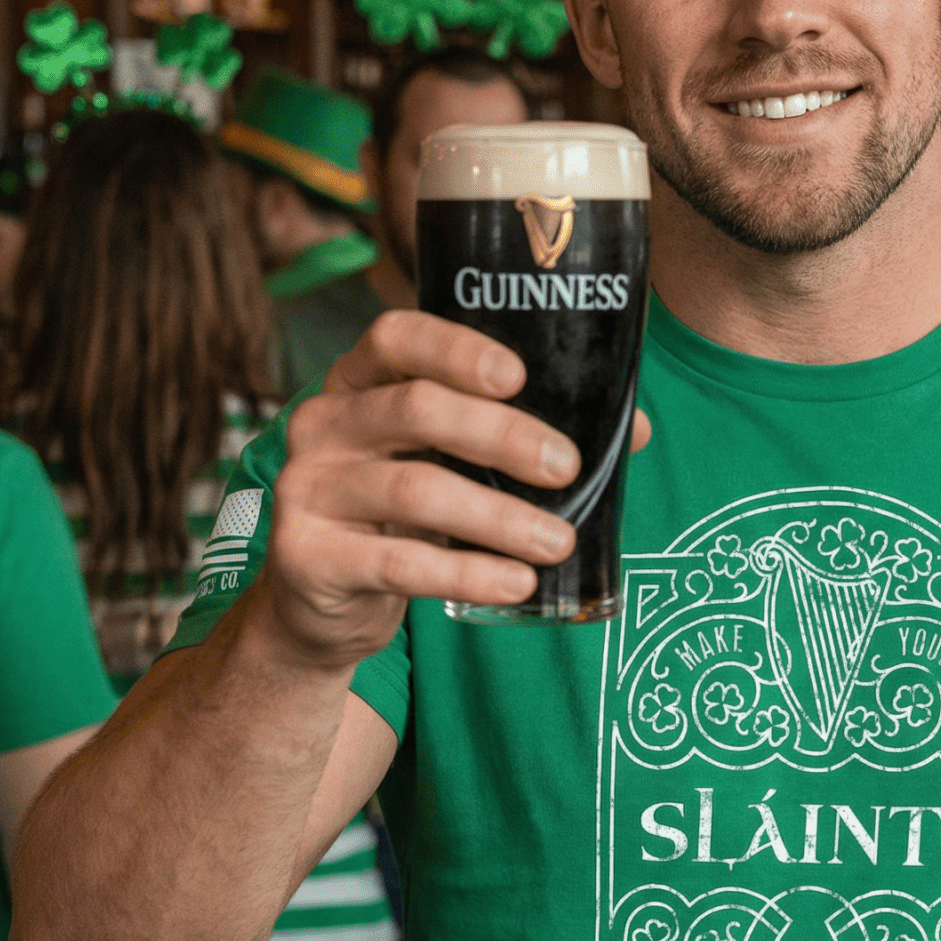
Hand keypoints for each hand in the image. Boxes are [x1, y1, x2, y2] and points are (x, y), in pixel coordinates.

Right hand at [263, 311, 651, 668]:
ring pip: (414, 490)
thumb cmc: (403, 512)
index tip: (518, 376)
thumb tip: (634, 430)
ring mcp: (306, 489)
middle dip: (502, 436)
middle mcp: (323, 423)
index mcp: (359, 381)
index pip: (395, 337)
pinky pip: (399, 562)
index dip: (457, 349)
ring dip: (499, 517)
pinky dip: (467, 572)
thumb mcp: (449, 464)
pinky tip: (516, 583)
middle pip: (416, 409)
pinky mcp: (306, 556)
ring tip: (559, 541)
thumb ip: (521, 437)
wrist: (320, 603)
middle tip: (567, 465)